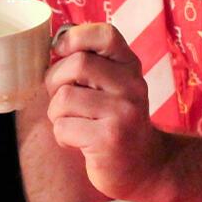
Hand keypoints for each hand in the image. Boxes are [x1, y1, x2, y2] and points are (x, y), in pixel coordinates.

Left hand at [44, 23, 171, 200]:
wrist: (146, 166)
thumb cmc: (114, 121)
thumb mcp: (111, 86)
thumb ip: (90, 62)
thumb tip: (55, 40)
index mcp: (130, 66)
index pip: (104, 35)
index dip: (74, 37)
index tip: (62, 51)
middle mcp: (132, 85)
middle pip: (76, 64)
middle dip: (55, 82)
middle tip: (63, 101)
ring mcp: (124, 112)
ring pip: (64, 97)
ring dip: (56, 114)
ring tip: (73, 124)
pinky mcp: (109, 138)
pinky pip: (63, 127)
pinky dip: (61, 137)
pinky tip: (78, 142)